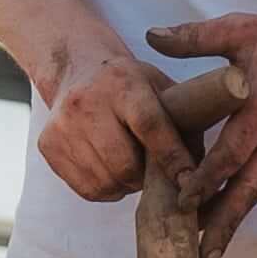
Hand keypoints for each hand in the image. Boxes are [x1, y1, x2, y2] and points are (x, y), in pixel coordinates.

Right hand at [35, 41, 188, 203]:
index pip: (150, 126)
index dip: (172, 157)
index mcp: (123, 84)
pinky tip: (110, 168)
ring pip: (107, 181)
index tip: (190, 181)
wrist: (75, 68)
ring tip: (131, 165)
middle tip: (153, 170)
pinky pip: (87, 189)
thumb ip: (184, 121)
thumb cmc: (129, 84)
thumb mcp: (159, 86)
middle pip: (125, 163)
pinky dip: (106, 187)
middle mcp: (87, 103)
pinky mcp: (48, 145)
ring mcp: (63, 126)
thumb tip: (208, 170)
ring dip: (127, 183)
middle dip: (145, 175)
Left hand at [150, 5, 256, 257]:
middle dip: (223, 224)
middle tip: (200, 256)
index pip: (231, 153)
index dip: (207, 181)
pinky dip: (246, 204)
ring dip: (233, 221)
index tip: (183, 201)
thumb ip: (196, 38)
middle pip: (247, 190)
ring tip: (205, 249)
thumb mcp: (244, 31)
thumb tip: (151, 37)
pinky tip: (224, 218)